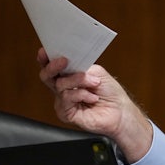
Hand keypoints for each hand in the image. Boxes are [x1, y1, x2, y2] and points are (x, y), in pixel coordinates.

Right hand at [37, 48, 153, 163]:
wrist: (120, 110)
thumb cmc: (109, 92)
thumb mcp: (97, 73)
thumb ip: (81, 67)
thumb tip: (68, 64)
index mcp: (68, 77)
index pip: (52, 67)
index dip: (45, 59)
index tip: (44, 51)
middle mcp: (63, 89)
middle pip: (47, 76)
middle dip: (53, 66)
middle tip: (64, 61)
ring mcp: (63, 101)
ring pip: (60, 85)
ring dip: (79, 80)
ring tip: (94, 83)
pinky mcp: (66, 113)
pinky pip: (66, 98)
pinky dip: (82, 94)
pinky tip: (93, 97)